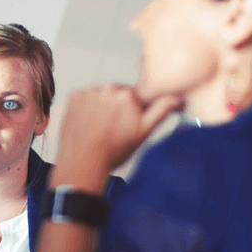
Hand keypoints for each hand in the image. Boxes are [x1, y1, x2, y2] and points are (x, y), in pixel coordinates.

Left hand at [56, 84, 182, 177]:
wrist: (83, 162)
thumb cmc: (112, 151)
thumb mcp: (144, 132)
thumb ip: (161, 110)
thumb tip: (177, 97)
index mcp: (129, 95)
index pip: (136, 97)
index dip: (134, 111)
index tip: (127, 122)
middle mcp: (109, 89)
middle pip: (118, 94)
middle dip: (118, 107)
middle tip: (113, 129)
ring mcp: (90, 91)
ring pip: (101, 95)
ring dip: (102, 106)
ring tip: (99, 127)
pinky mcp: (75, 96)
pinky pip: (85, 97)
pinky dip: (86, 106)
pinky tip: (88, 123)